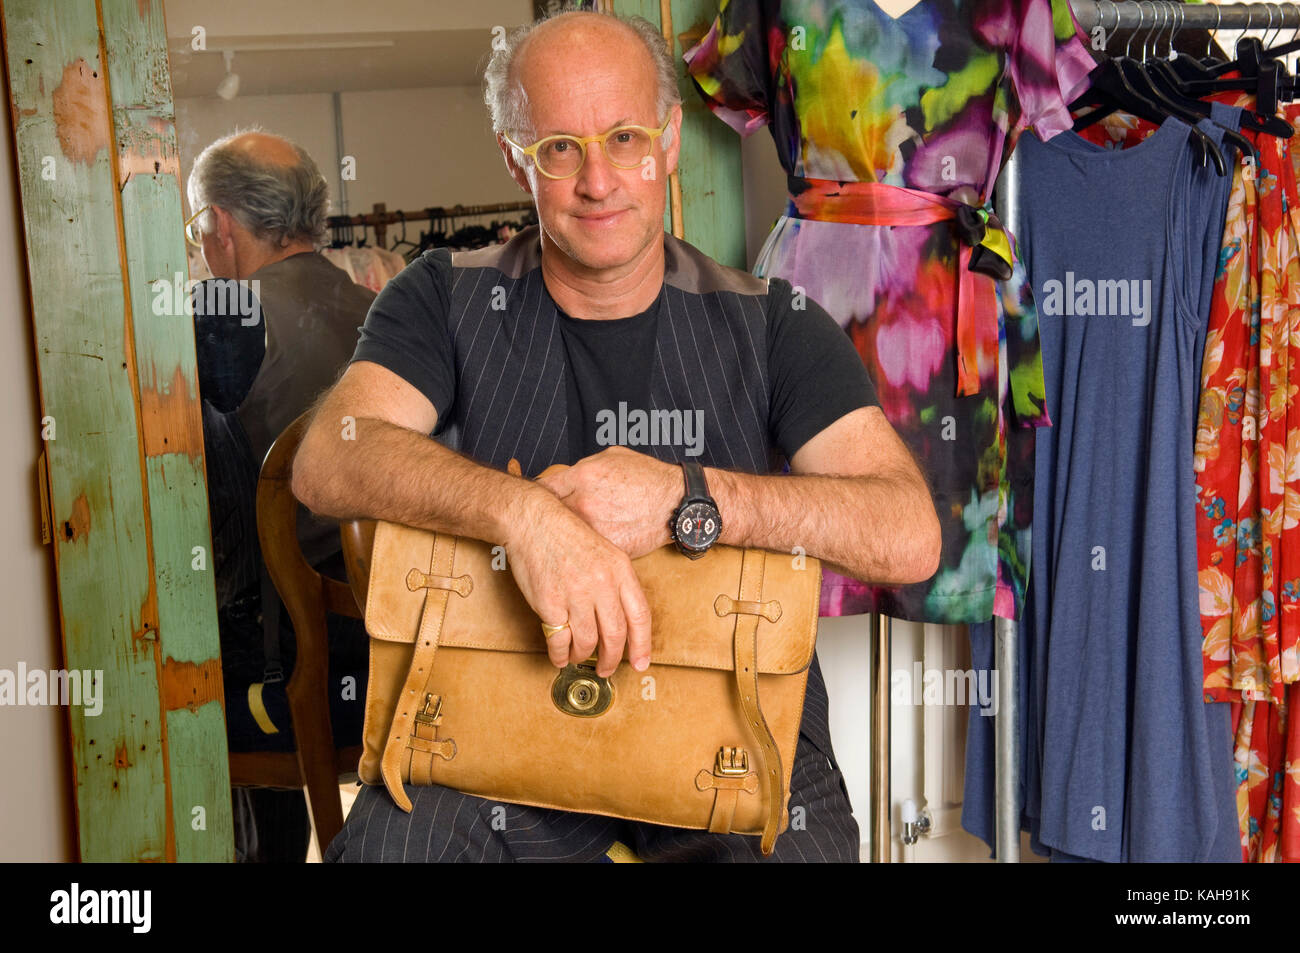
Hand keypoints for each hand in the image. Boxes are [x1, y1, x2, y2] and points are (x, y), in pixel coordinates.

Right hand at [501, 483, 652, 677]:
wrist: (533, 521)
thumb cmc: (566, 535)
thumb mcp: (604, 551)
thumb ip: (616, 582)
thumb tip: (621, 618)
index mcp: (620, 570)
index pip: (640, 616)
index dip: (642, 644)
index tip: (640, 662)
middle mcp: (602, 584)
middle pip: (615, 635)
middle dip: (611, 659)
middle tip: (606, 669)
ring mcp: (576, 594)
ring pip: (587, 641)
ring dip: (583, 656)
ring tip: (579, 657)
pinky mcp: (550, 603)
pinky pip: (559, 640)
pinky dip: (560, 654)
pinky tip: (560, 656)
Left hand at [535, 446, 680, 558]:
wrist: (678, 503)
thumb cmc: (649, 477)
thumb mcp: (613, 457)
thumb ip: (583, 467)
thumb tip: (564, 477)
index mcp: (582, 475)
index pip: (542, 488)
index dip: (535, 496)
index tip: (534, 503)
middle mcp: (583, 501)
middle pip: (548, 515)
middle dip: (546, 519)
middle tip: (544, 523)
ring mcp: (594, 527)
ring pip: (565, 537)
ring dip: (563, 538)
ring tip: (562, 539)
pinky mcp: (607, 548)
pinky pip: (586, 551)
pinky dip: (584, 552)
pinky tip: (585, 550)